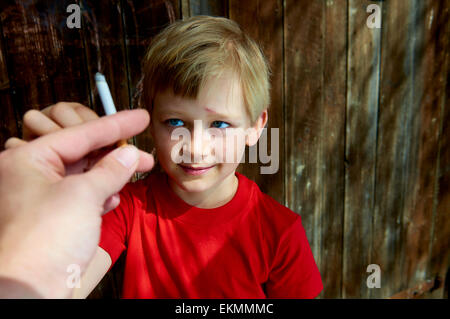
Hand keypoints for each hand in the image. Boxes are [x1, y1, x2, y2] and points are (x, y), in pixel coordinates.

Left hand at [0, 109, 153, 297]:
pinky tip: (113, 199)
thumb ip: (110, 170)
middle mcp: (31, 176)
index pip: (80, 134)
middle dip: (116, 156)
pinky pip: (80, 198)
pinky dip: (99, 197)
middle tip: (145, 154)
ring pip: (83, 177)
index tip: (140, 117)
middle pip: (82, 155)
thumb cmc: (44, 240)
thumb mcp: (83, 195)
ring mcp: (41, 199)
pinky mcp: (52, 220)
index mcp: (27, 160)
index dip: (115, 125)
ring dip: (110, 178)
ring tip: (135, 175)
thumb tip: (129, 155)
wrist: (26, 292)